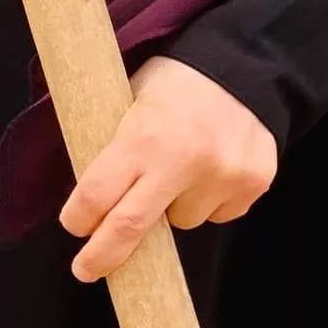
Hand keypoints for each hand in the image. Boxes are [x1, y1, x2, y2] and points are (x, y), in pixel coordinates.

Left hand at [60, 55, 278, 282]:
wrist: (246, 59)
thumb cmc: (178, 81)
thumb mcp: (132, 97)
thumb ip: (115, 148)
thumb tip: (93, 201)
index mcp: (146, 135)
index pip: (97, 196)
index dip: (78, 219)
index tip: (74, 228)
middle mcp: (185, 160)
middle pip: (130, 229)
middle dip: (103, 256)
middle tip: (87, 269)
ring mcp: (223, 176)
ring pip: (181, 223)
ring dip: (172, 207)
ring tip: (184, 166)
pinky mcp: (252, 185)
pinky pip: (217, 215)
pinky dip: (208, 200)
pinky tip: (213, 167)